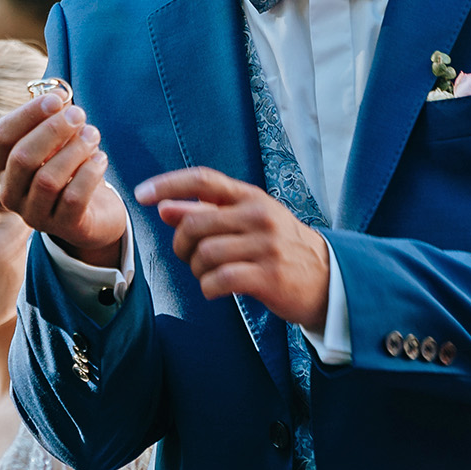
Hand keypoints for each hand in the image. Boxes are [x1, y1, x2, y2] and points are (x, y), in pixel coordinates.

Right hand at [0, 93, 128, 266]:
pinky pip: (73, 198)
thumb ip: (54, 120)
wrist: (94, 214)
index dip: (28, 113)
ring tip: (93, 135)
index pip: (2, 136)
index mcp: (2, 166)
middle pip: (22, 157)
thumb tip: (59, 95)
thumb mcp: (57, 143)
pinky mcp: (63, 227)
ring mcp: (35, 214)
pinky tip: (101, 159)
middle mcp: (11, 192)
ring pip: (47, 179)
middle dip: (52, 131)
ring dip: (74, 151)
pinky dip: (89, 174)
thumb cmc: (70, 169)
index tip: (58, 97)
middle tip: (79, 115)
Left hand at [135, 167, 328, 328]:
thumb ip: (206, 213)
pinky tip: (215, 289)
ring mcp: (266, 246)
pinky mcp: (269, 276)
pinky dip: (207, 288)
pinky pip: (219, 280)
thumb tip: (164, 207)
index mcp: (251, 197)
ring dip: (196, 270)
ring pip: (204, 254)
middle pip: (194, 224)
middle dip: (180, 246)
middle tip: (189, 258)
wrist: (330, 281)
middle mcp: (259, 216)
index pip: (203, 179)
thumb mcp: (247, 222)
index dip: (168, 184)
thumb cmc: (279, 248)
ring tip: (208, 275)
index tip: (141, 194)